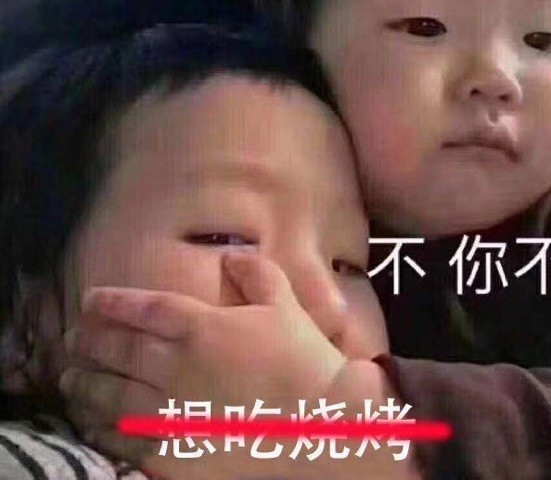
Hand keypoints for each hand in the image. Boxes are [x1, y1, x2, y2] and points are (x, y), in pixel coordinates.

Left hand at [61, 252, 348, 476]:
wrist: (320, 426)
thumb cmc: (303, 361)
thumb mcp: (286, 304)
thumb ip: (256, 273)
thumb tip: (231, 255)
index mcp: (201, 328)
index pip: (144, 309)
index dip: (113, 302)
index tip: (90, 300)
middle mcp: (176, 367)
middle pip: (119, 351)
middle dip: (90, 342)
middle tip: (71, 339)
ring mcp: (171, 414)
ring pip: (113, 397)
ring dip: (86, 386)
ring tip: (70, 381)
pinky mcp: (174, 455)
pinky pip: (126, 441)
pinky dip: (103, 430)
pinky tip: (94, 425)